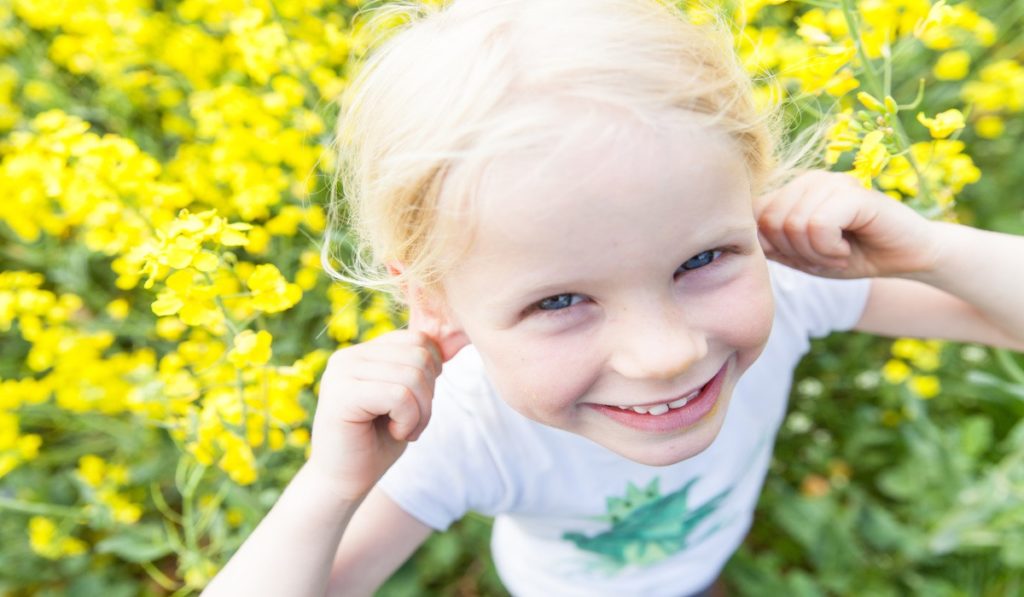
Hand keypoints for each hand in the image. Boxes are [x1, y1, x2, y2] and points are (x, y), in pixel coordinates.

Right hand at [308, 330, 443, 500]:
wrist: (344, 482)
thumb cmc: (377, 442)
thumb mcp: (407, 398)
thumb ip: (420, 368)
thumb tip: (455, 339)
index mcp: (363, 352)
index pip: (419, 340)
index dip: (433, 374)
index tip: (418, 405)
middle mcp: (348, 356)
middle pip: (420, 356)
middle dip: (429, 396)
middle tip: (413, 424)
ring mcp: (341, 373)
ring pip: (412, 376)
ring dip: (420, 412)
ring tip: (403, 430)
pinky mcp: (341, 395)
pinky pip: (399, 395)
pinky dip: (408, 420)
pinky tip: (394, 433)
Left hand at [754, 170, 939, 278]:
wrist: (905, 258)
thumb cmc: (853, 255)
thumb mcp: (802, 256)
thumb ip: (770, 245)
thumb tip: (740, 236)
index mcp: (791, 192)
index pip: (753, 217)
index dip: (772, 248)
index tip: (802, 256)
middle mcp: (808, 181)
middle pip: (770, 222)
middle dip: (795, 252)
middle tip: (825, 256)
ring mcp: (831, 182)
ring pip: (793, 225)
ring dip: (816, 253)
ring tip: (838, 252)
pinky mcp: (853, 191)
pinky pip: (818, 225)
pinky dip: (829, 248)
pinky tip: (847, 249)